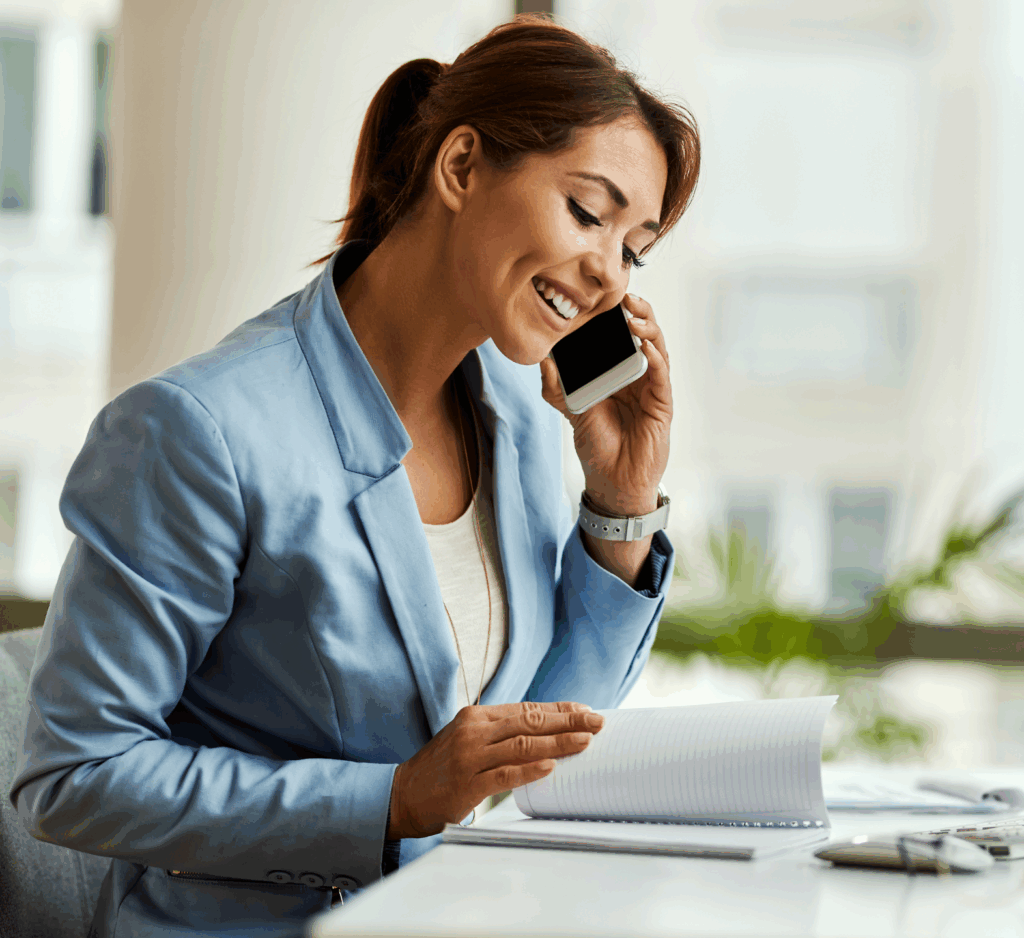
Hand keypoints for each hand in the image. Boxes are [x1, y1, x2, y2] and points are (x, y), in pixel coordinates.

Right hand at [387, 701, 603, 838]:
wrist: (402, 794)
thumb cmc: (442, 768)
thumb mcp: (469, 740)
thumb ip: (500, 734)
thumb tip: (544, 732)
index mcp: (477, 717)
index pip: (526, 708)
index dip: (559, 709)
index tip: (585, 710)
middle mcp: (474, 730)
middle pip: (529, 721)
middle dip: (567, 721)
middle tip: (597, 722)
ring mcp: (469, 756)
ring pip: (522, 745)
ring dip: (557, 742)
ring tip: (584, 742)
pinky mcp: (466, 783)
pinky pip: (504, 774)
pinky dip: (528, 769)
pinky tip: (550, 766)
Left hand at [540, 293, 670, 516]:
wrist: (612, 481)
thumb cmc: (598, 445)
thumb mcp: (572, 411)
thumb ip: (557, 387)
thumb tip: (543, 360)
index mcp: (618, 373)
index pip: (620, 336)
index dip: (616, 315)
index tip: (603, 296)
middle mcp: (638, 376)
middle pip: (643, 335)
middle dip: (637, 312)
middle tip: (624, 296)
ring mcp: (652, 389)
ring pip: (657, 349)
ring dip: (648, 329)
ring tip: (634, 314)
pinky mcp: (661, 405)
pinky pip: (662, 376)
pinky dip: (656, 359)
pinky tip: (646, 346)